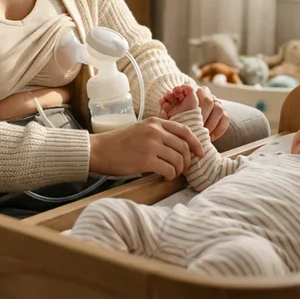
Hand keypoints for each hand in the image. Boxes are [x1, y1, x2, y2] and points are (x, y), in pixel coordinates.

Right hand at [88, 117, 205, 180]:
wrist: (99, 150)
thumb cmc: (118, 143)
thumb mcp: (140, 130)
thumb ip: (158, 134)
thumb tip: (178, 148)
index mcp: (155, 122)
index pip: (184, 130)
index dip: (196, 143)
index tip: (200, 153)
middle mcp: (155, 131)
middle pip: (184, 146)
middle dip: (187, 160)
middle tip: (184, 168)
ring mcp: (151, 144)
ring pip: (178, 159)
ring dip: (179, 170)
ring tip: (173, 173)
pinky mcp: (146, 159)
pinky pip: (169, 169)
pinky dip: (170, 175)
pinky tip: (164, 176)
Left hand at [161, 85, 229, 141]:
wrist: (184, 119)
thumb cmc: (173, 114)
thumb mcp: (168, 109)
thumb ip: (166, 106)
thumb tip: (163, 105)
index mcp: (191, 89)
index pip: (193, 91)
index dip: (188, 103)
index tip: (183, 116)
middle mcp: (205, 93)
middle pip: (208, 101)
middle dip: (201, 116)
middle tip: (194, 129)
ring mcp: (216, 102)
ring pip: (218, 109)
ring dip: (210, 123)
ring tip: (202, 135)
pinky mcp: (223, 113)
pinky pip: (226, 118)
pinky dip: (219, 129)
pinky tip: (211, 137)